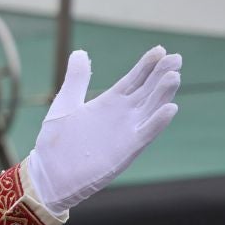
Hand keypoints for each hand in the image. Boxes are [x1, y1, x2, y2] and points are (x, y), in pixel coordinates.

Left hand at [25, 47, 180, 215]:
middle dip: (161, 74)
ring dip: (163, 94)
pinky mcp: (126, 150)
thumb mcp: (65, 104)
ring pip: (151, 109)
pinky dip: (157, 122)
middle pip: (148, 91)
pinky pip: (145, 134)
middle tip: (176, 58)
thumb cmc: (56, 142)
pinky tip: (170, 108)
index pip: (134, 80)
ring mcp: (126, 132)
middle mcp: (122, 116)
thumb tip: (80, 52)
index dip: (147, 65)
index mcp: (109, 103)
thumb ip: (76, 79)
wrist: (48, 174)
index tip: (160, 49)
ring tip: (174, 75)